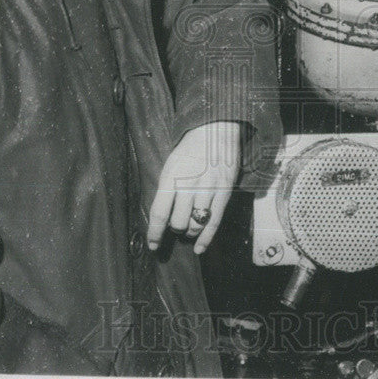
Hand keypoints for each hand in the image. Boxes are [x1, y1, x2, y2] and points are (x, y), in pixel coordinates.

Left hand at [146, 121, 241, 254]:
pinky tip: (200, 248)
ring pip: (196, 224)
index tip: (152, 244)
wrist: (215, 130)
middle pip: (178, 222)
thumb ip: (166, 189)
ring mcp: (209, 188)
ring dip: (190, 231)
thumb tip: (163, 217)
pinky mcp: (225, 191)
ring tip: (188, 229)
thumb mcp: (170, 165)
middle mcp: (190, 184)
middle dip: (175, 228)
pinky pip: (215, 221)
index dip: (155, 233)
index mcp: (171, 177)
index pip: (160, 213)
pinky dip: (207, 238)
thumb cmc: (189, 149)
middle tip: (175, 226)